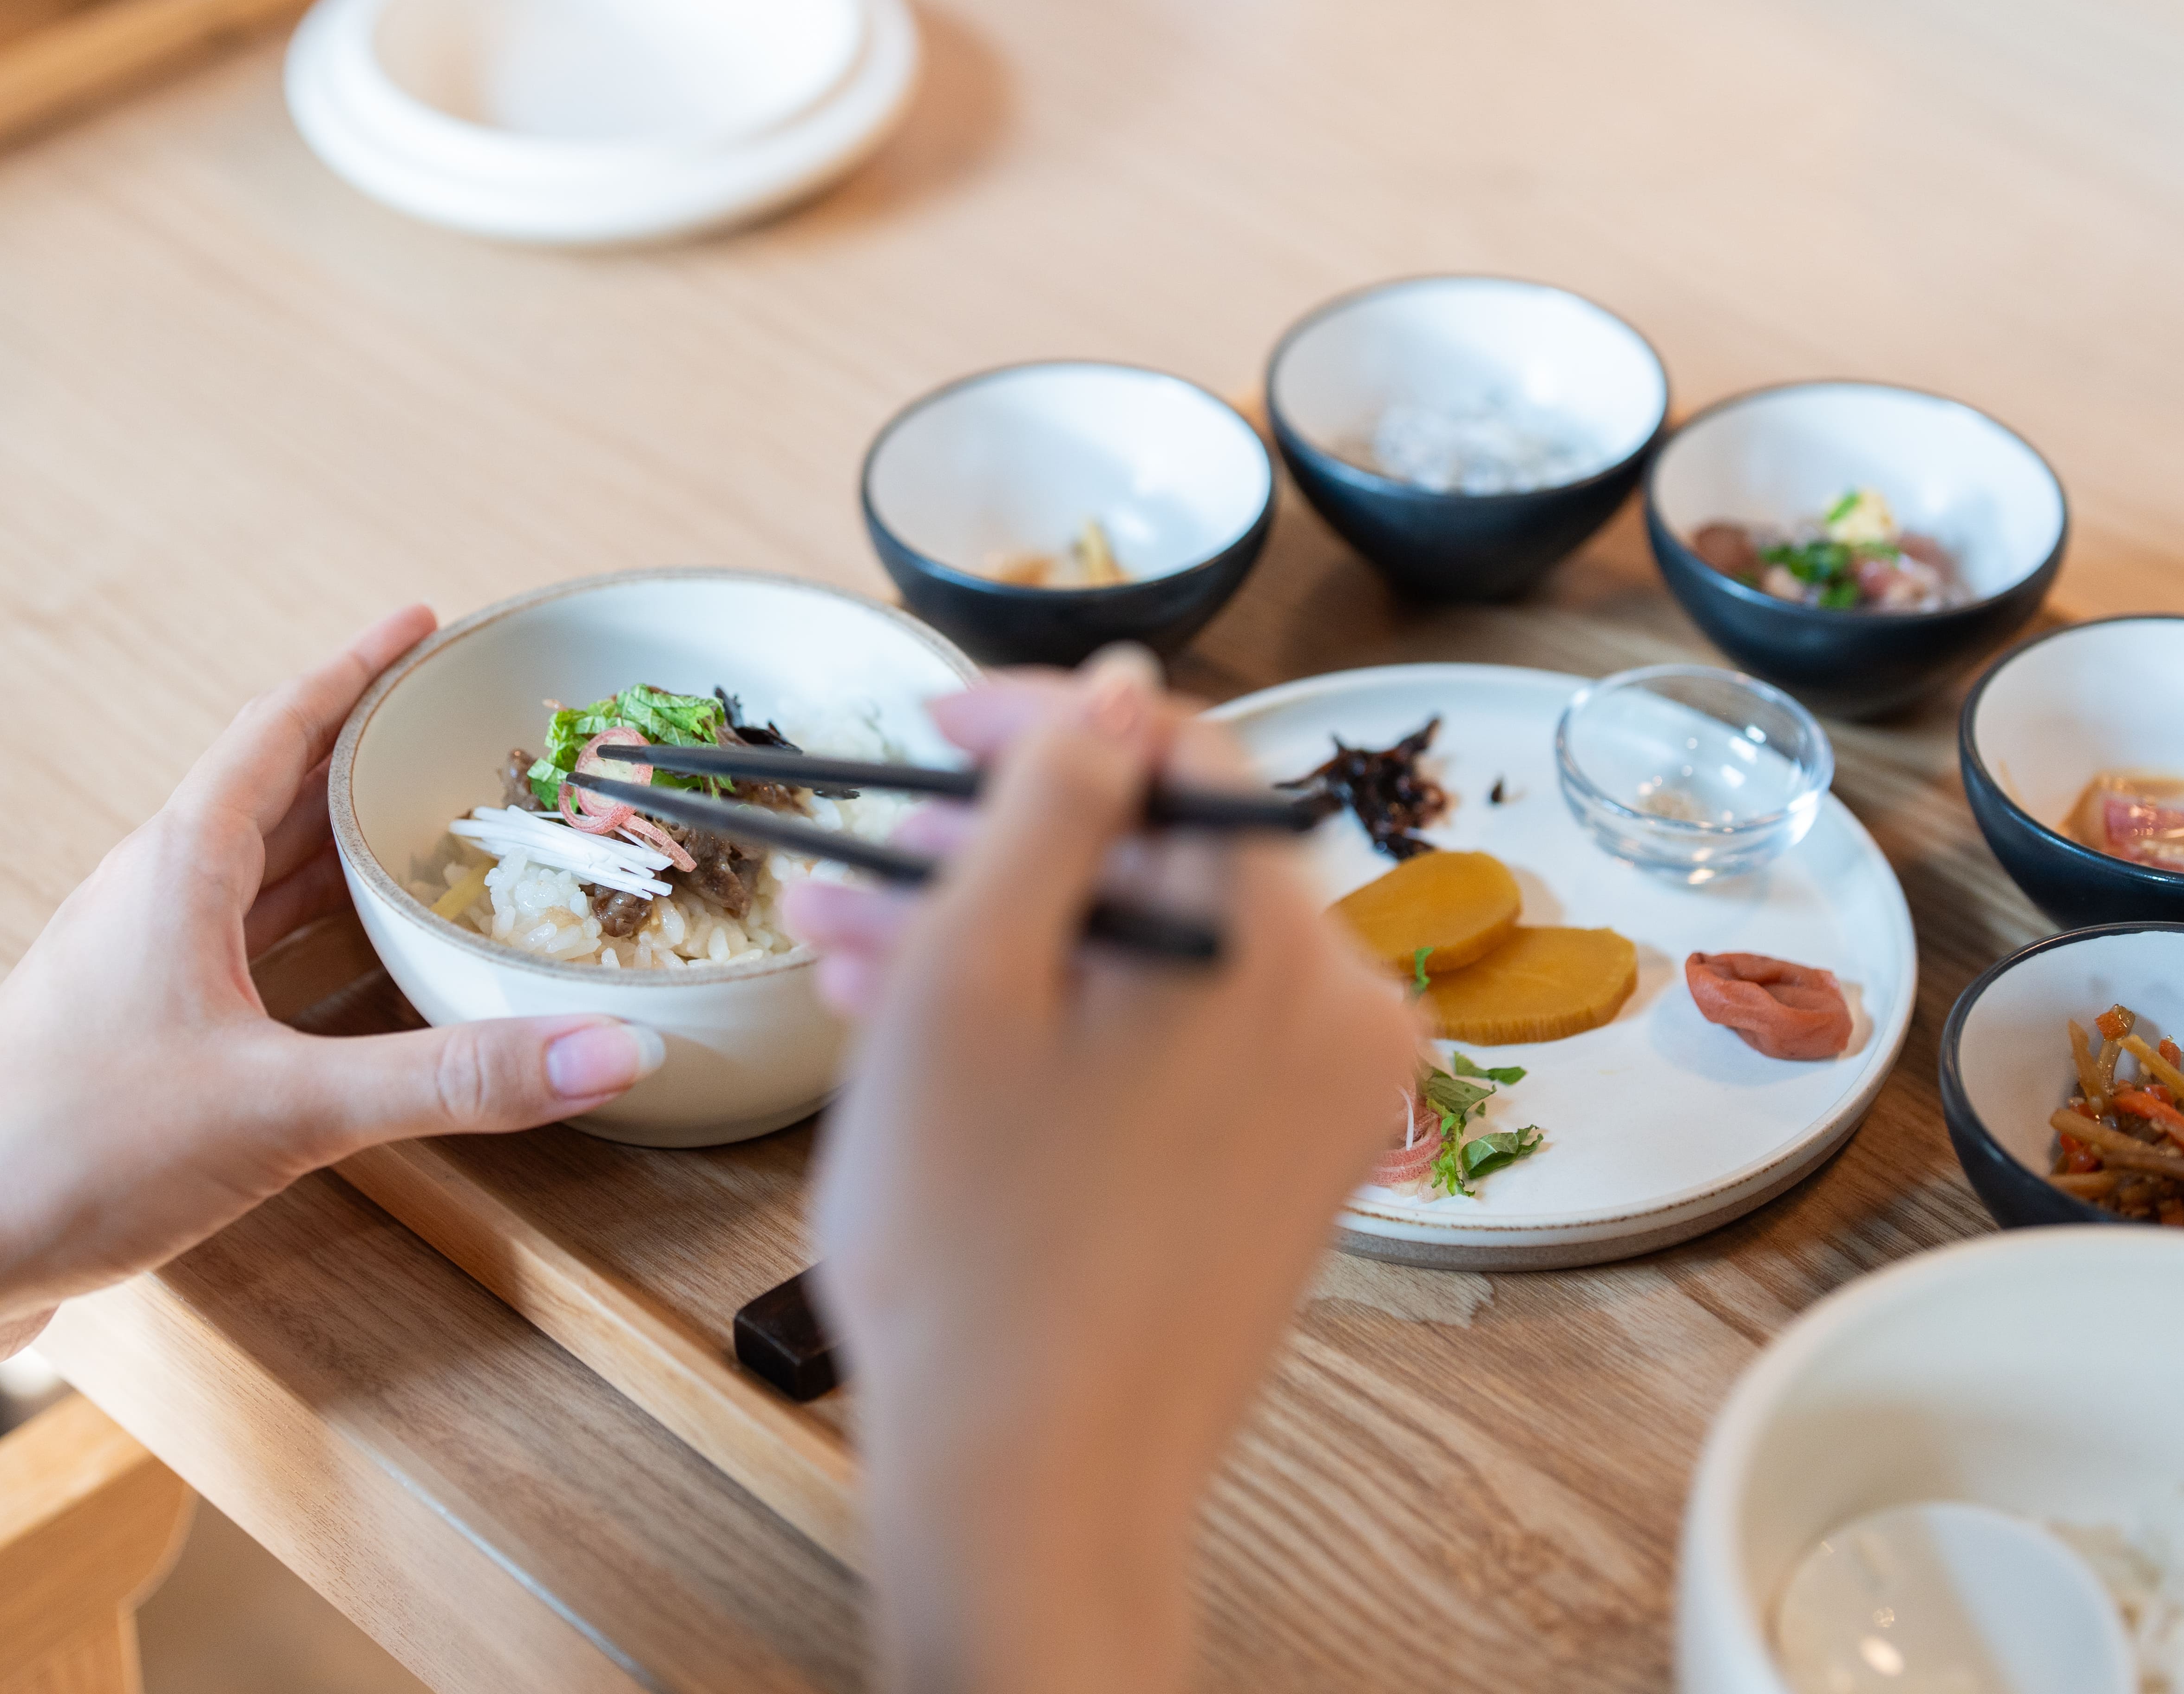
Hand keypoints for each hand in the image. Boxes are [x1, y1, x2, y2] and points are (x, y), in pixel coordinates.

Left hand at [0, 607, 670, 1682]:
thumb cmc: (69, 1155)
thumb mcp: (288, 1107)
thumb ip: (455, 1078)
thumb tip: (612, 1050)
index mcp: (176, 871)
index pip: (279, 729)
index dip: (355, 671)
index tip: (420, 625)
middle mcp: (151, 902)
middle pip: (275, 798)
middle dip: (365, 761)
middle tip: (455, 735)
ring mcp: (134, 973)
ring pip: (257, 884)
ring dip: (339, 858)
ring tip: (430, 842)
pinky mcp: (133, 1044)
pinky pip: (242, 961)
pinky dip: (313, 951)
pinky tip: (362, 983)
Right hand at [790, 651, 1415, 1693]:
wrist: (1033, 1492)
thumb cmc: (981, 1252)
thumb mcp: (971, 978)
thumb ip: (1051, 805)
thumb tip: (1112, 691)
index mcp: (1282, 950)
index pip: (1172, 751)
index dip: (1038, 720)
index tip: (930, 726)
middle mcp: (1334, 1016)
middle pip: (1153, 860)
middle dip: (989, 850)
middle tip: (859, 861)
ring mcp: (1313, 1103)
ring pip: (1140, 957)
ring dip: (999, 940)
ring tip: (849, 950)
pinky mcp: (1273, 1171)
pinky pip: (1162, 1044)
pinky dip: (1055, 1023)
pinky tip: (927, 1032)